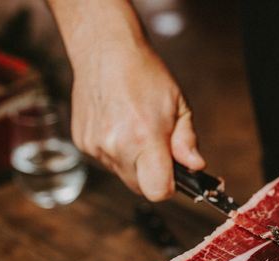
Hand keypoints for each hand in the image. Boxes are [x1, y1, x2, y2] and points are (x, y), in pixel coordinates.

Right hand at [70, 41, 204, 199]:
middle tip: (159, 148)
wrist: (106, 51)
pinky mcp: (82, 143)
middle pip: (141, 188)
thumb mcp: (179, 106)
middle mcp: (116, 146)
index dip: (171, 187)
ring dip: (135, 163)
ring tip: (138, 131)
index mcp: (144, 138)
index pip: (158, 191)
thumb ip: (187, 141)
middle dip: (154, 175)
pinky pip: (107, 161)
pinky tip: (121, 127)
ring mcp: (96, 146)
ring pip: (123, 175)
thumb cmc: (145, 75)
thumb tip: (196, 166)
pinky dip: (117, 152)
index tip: (176, 174)